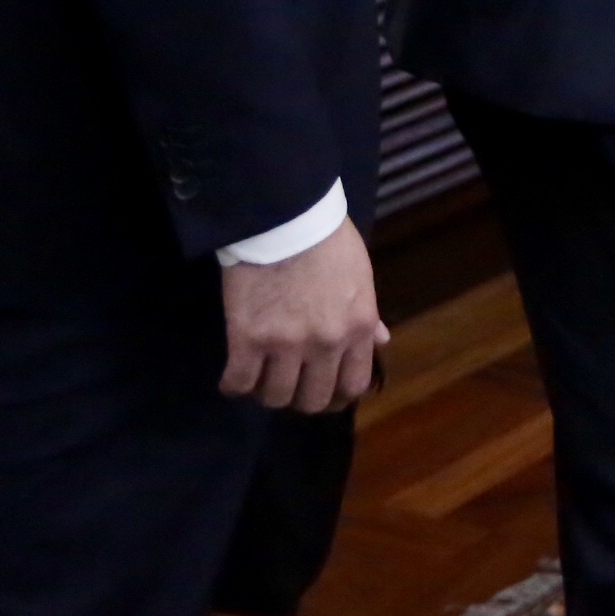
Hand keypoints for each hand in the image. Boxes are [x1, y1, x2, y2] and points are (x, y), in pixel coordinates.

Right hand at [219, 220, 385, 414]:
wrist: (286, 215)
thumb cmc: (327, 239)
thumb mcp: (360, 275)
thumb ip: (368, 315)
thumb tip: (381, 341)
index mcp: (358, 327)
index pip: (353, 385)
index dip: (336, 396)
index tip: (321, 392)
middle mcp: (326, 344)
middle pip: (312, 400)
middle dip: (299, 398)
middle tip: (287, 384)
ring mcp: (286, 345)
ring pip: (274, 397)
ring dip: (266, 392)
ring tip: (259, 378)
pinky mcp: (248, 339)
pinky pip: (238, 382)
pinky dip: (233, 385)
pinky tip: (233, 377)